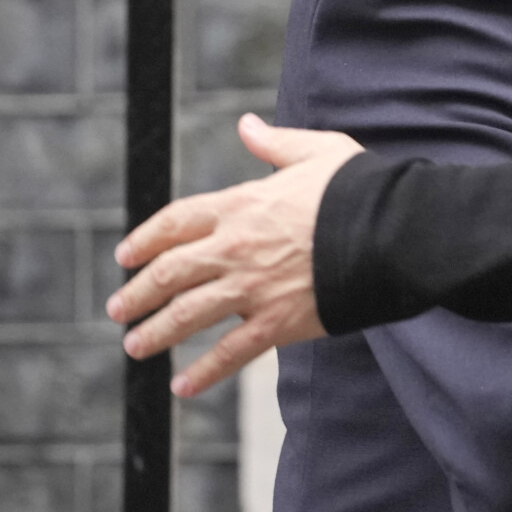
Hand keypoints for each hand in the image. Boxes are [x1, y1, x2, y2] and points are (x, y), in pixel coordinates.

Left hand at [105, 113, 364, 397]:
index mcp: (241, 205)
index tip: (126, 256)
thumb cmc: (360, 189)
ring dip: (155, 333)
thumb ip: (276, 143)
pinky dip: (204, 372)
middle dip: (137, 293)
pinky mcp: (278, 322)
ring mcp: (253, 288)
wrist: (393, 232)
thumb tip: (248, 124)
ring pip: (187, 315)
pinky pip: (231, 352)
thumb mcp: (318, 152)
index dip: (145, 240)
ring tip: (135, 346)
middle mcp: (236, 247)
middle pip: (169, 273)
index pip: (175, 223)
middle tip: (117, 309)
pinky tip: (182, 387)